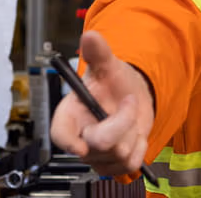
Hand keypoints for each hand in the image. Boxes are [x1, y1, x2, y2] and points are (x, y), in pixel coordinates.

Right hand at [50, 31, 155, 176]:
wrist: (132, 95)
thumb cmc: (112, 83)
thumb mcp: (107, 66)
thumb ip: (98, 52)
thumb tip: (90, 36)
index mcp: (71, 114)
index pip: (60, 134)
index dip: (67, 143)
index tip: (81, 146)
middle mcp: (80, 137)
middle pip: (99, 144)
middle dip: (122, 122)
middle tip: (128, 102)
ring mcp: (97, 155)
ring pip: (119, 153)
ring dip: (133, 133)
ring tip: (129, 117)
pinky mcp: (113, 163)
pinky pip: (130, 164)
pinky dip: (140, 147)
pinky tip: (135, 134)